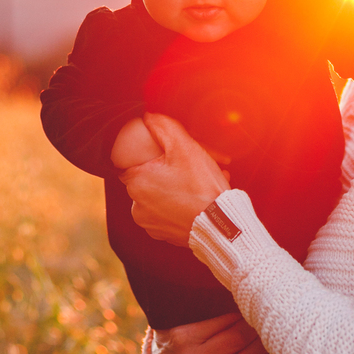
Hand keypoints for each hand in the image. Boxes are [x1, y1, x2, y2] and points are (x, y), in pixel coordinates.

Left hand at [119, 113, 229, 246]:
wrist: (221, 225)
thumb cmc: (202, 187)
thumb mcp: (184, 147)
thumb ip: (163, 127)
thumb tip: (149, 118)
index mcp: (137, 183)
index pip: (132, 163)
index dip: (152, 156)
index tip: (169, 156)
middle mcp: (137, 207)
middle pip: (150, 179)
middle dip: (169, 171)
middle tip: (192, 168)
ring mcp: (151, 224)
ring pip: (161, 196)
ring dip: (177, 188)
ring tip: (201, 183)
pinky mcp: (165, 235)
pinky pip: (170, 213)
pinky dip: (182, 205)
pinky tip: (200, 198)